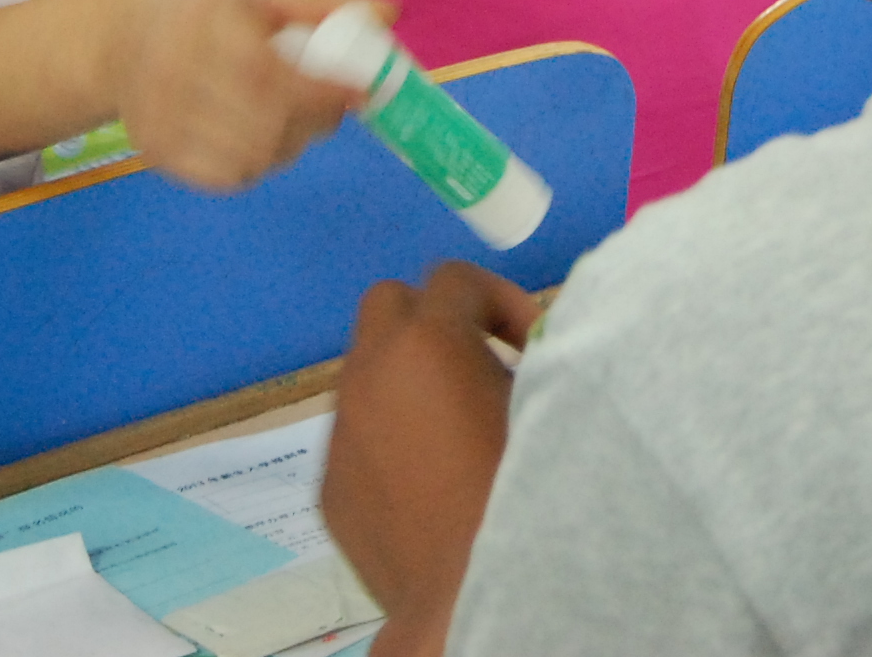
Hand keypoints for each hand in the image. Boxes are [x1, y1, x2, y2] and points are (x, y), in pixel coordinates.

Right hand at [109, 0, 368, 189]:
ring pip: (254, 155)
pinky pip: (229, 176)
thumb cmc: (197, 6)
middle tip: (333, 102)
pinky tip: (262, 133)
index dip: (324, 90)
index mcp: (200, 25)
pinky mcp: (159, 155)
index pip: (269, 74)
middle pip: (266, 121)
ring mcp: (162, 123)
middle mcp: (173, 76)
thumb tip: (391, 12)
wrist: (115, 43)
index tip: (363, 90)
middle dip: (316, 117)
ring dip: (292, 141)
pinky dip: (260, 161)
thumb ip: (321, 1)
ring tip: (294, 114)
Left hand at [324, 262, 540, 652]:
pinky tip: (426, 482)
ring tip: (453, 428)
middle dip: (434, 321)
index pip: (453, 277)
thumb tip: (528, 347)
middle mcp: (371, 373)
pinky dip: (387, 437)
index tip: (528, 345)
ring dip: (406, 378)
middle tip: (480, 366)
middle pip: (389, 304)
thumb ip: (532, 356)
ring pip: (366, 371)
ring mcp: (340, 429)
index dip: (499, 301)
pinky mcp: (328, 484)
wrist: (467, 594)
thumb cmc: (520, 492)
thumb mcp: (542, 404)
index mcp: (428, 341)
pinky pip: (355, 435)